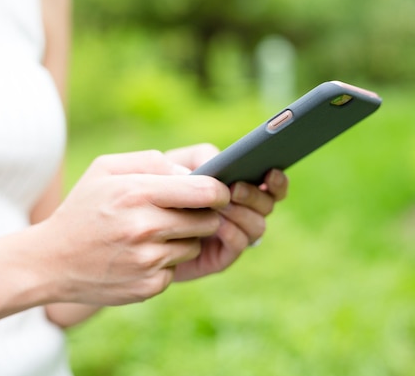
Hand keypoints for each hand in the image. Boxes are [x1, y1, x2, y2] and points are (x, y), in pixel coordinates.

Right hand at [36, 150, 229, 305]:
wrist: (50, 261)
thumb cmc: (82, 209)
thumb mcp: (105, 170)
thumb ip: (150, 161)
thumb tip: (189, 172)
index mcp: (137, 193)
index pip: (204, 191)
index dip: (219, 191)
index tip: (219, 192)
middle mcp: (145, 227)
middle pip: (206, 220)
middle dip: (201, 215)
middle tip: (181, 214)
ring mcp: (147, 260)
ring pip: (194, 246)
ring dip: (183, 239)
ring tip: (152, 235)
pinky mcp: (148, 285)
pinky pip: (177, 269)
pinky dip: (166, 262)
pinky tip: (141, 256)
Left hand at [164, 144, 288, 280]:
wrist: (137, 223)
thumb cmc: (159, 186)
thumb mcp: (179, 164)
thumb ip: (202, 157)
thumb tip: (222, 165)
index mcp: (240, 188)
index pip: (271, 186)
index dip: (277, 181)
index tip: (270, 171)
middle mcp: (243, 212)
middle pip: (267, 206)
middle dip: (255, 196)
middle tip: (236, 188)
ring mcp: (234, 235)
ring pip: (257, 226)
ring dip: (243, 213)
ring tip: (223, 204)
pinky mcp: (221, 257)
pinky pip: (238, 245)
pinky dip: (232, 232)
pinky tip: (218, 224)